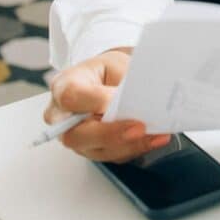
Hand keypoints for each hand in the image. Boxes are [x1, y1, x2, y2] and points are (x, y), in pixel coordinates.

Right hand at [43, 48, 170, 162]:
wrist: (107, 81)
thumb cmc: (107, 71)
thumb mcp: (115, 65)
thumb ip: (122, 83)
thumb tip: (139, 102)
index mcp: (64, 86)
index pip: (71, 97)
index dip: (95, 101)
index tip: (117, 99)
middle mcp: (63, 117)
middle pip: (78, 135)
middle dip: (112, 133)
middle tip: (140, 128)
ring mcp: (76, 137)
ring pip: (97, 150)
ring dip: (130, 145)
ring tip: (156, 134)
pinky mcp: (93, 150)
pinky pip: (113, 155)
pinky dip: (135, 148)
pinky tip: (154, 139)